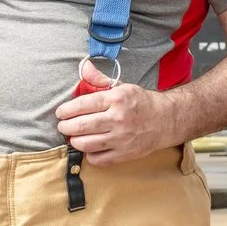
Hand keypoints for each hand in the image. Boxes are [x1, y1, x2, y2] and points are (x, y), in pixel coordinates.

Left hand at [55, 62, 178, 164]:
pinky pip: (98, 159)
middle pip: (80, 126)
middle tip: (62, 126)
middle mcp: (118, 118)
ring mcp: (121, 138)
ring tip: (74, 137)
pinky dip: (89, 154)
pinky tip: (90, 147)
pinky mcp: (125, 154)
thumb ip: (100, 80)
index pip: (83, 104)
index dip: (66, 110)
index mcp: (116, 99)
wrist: (166, 120)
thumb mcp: (122, 87)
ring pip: (86, 144)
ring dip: (74, 141)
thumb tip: (84, 67)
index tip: (60, 113)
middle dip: (65, 127)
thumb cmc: (140, 102)